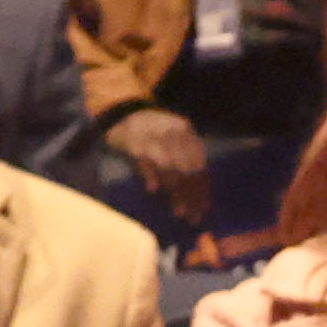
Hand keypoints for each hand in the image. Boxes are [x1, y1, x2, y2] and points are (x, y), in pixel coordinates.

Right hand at [110, 102, 211, 225]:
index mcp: (185, 131)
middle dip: (192, 195)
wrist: (122, 110)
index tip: (205, 208)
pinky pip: (145, 161)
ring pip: (170, 168)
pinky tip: (153, 190)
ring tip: (180, 212)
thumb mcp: (173, 137)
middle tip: (194, 217)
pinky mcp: (135, 143)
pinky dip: (150, 175)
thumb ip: (185, 157)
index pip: (199, 162)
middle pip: (187, 168)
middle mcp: (173, 133)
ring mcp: (154, 137)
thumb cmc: (150, 129)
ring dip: (176, 192)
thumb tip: (200, 190)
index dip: (203, 187)